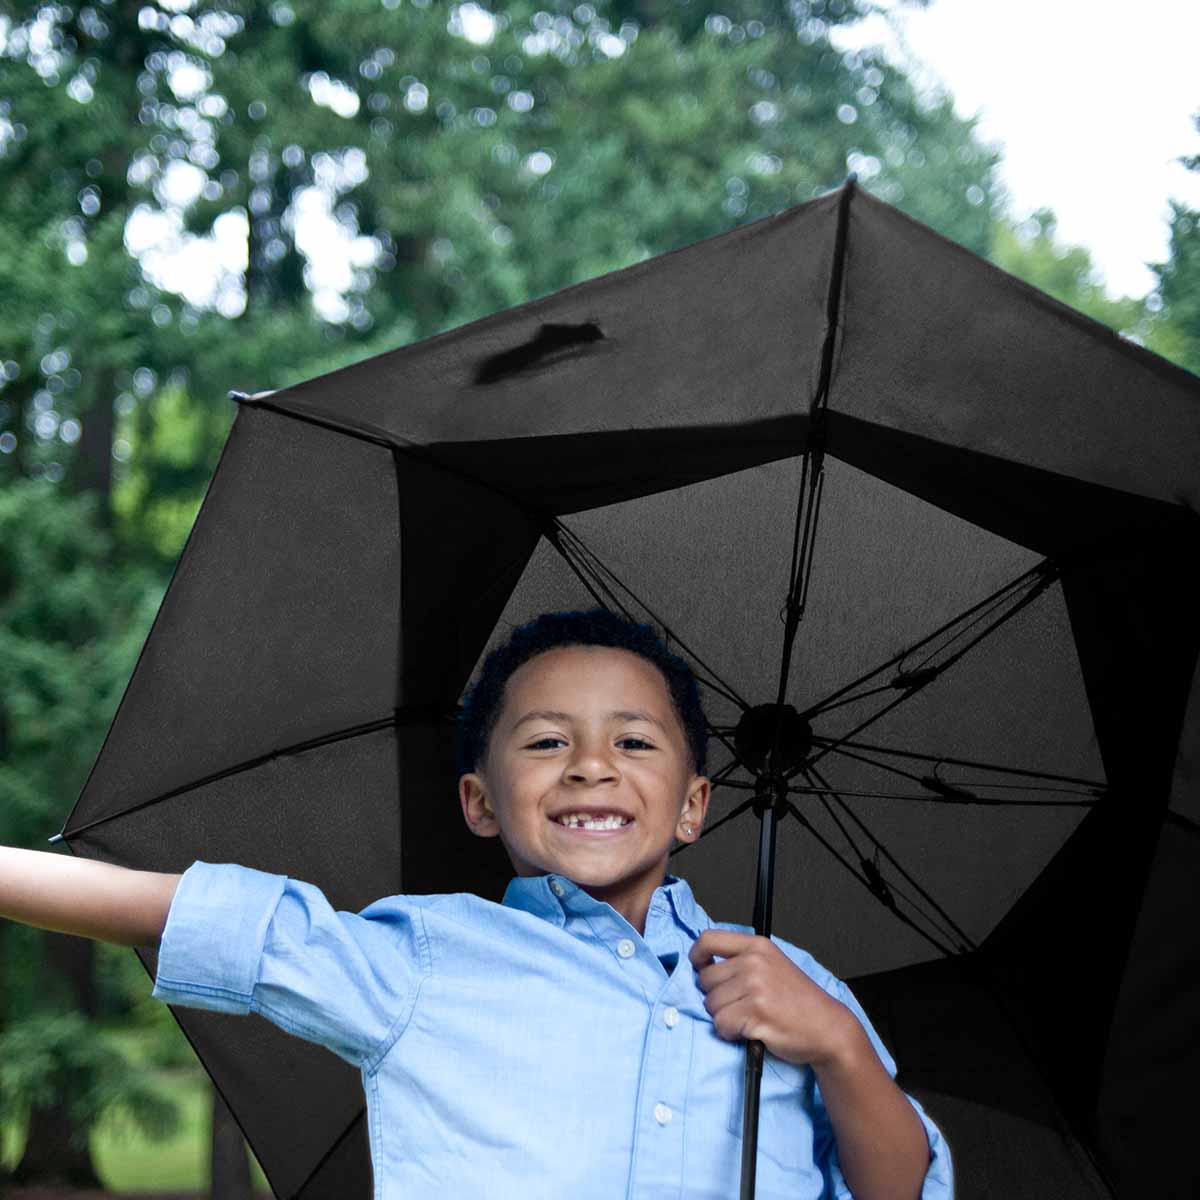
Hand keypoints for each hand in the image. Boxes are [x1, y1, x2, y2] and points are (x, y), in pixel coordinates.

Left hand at [689, 929, 857, 1070]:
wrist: (827, 1027)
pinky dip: (730, 1033)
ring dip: (723, 1017)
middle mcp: (754, 962)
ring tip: (747, 1018)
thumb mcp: (773, 965)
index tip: (699, 967)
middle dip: (715, 997)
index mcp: (757, 946)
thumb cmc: (799, 1000)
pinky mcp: (755, 1013)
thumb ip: (742, 960)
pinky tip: (749, 1030)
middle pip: (704, 979)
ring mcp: (755, 987)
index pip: (708, 939)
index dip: (696, 956)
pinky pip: (721, 1024)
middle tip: (737, 1005)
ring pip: (711, 1004)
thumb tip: (703, 966)